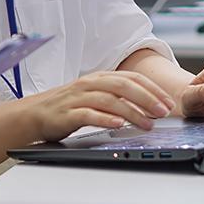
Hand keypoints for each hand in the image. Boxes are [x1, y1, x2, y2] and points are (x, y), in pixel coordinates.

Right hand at [24, 70, 175, 142]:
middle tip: (164, 112)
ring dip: (132, 112)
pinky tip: (119, 125)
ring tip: (148, 124)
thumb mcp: (94, 96)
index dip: (152, 89)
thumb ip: (117, 97)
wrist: (34, 114)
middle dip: (147, 98)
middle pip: (123, 85)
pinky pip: (89, 114)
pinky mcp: (67, 114)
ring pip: (109, 100)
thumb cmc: (67, 106)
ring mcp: (77, 98)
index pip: (131, 77)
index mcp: (98, 78)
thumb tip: (149, 107)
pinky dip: (106, 119)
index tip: (169, 102)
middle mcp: (89, 84)